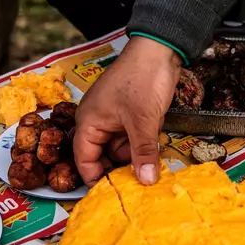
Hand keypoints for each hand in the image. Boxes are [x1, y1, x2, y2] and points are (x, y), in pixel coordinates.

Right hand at [73, 37, 181, 185]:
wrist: (159, 49)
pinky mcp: (131, 114)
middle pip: (103, 156)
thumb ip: (143, 153)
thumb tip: (145, 181)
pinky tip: (156, 145)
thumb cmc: (142, 79)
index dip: (96, 178)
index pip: (84, 160)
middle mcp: (97, 121)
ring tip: (152, 159)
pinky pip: (133, 137)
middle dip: (121, 167)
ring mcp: (115, 117)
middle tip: (140, 182)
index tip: (113, 195)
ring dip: (136, 154)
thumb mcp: (143, 121)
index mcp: (88, 122)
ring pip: (122, 147)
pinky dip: (143, 142)